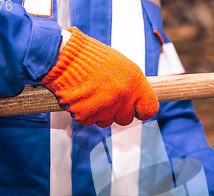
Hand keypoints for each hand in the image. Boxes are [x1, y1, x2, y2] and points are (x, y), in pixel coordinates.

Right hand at [42, 27, 158, 127]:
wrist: (64, 54)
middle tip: (105, 96)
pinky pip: (88, 121)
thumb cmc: (93, 57)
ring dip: (99, 112)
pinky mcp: (86, 115)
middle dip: (117, 111)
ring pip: (106, 122)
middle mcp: (123, 98)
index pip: (150, 109)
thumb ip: (133, 86)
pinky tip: (80, 97)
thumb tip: (139, 101)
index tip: (137, 110)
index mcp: (135, 84)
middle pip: (126, 119)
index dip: (142, 111)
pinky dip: (83, 112)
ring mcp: (105, 108)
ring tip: (91, 93)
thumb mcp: (123, 66)